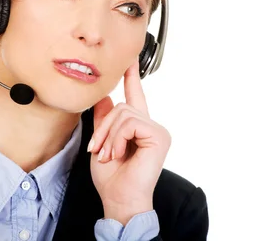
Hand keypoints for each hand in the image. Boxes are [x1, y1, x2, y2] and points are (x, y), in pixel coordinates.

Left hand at [88, 60, 171, 225]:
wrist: (119, 198)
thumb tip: (104, 97)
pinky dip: (118, 139)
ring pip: (124, 114)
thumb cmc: (112, 177)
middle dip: (104, 128)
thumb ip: (104, 120)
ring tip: (109, 155)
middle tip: (99, 150)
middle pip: (121, 106)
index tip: (130, 59)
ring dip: (109, 136)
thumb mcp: (102, 142)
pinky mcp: (158, 136)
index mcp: (138, 127)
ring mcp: (157, 131)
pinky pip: (130, 124)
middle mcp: (151, 126)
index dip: (131, 76)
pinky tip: (119, 154)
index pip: (135, 96)